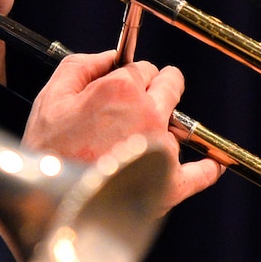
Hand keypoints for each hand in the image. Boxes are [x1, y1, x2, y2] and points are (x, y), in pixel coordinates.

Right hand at [23, 50, 220, 213]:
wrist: (51, 205)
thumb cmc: (47, 152)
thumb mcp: (50, 96)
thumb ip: (81, 65)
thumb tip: (110, 56)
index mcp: (122, 90)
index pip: (144, 68)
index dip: (132, 76)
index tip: (124, 87)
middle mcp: (150, 115)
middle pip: (171, 86)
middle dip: (160, 88)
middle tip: (147, 100)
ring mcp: (163, 150)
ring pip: (175, 126)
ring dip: (163, 130)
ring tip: (137, 146)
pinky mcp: (171, 184)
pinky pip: (202, 174)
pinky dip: (207, 168)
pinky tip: (213, 164)